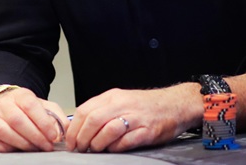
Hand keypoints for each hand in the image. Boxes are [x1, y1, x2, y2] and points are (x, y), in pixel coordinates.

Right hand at [0, 87, 67, 151]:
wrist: (1, 103)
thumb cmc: (24, 108)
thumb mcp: (43, 106)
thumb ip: (56, 116)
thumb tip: (65, 130)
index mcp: (20, 95)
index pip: (31, 106)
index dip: (43, 122)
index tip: (53, 136)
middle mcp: (4, 104)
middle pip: (18, 120)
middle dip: (35, 136)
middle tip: (46, 146)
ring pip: (4, 131)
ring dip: (22, 143)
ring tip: (34, 149)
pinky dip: (3, 148)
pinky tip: (15, 149)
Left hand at [66, 84, 201, 152]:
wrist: (174, 104)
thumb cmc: (146, 105)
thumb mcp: (120, 100)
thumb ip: (101, 110)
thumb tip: (79, 126)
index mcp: (113, 96)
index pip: (84, 110)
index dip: (74, 128)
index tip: (71, 140)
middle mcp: (122, 104)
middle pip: (93, 120)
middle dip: (82, 138)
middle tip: (80, 148)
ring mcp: (135, 118)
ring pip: (107, 130)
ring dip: (97, 144)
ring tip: (95, 149)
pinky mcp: (147, 131)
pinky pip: (125, 142)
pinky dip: (115, 148)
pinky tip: (113, 149)